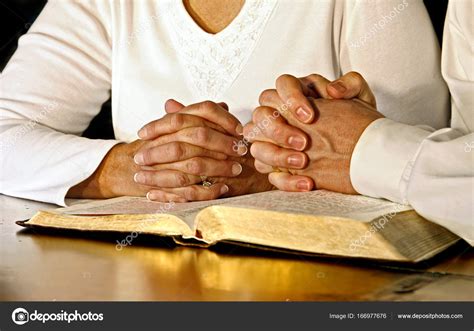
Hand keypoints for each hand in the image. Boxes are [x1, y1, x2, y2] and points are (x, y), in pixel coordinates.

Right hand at [68, 100, 247, 200]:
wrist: (126, 165)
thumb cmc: (158, 145)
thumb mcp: (177, 126)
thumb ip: (199, 117)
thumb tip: (223, 106)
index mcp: (173, 121)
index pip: (201, 110)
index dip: (223, 119)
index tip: (241, 129)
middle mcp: (166, 137)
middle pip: (198, 136)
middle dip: (224, 144)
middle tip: (242, 150)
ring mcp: (161, 161)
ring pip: (194, 163)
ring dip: (219, 167)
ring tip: (236, 170)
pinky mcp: (161, 184)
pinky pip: (187, 189)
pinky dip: (207, 189)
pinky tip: (223, 188)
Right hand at [245, 72, 382, 192]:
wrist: (362, 149)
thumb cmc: (356, 120)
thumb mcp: (361, 99)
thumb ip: (352, 84)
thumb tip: (333, 90)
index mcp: (297, 93)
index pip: (282, 85)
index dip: (290, 99)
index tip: (309, 116)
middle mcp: (280, 114)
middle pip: (260, 115)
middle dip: (279, 130)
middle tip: (303, 142)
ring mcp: (273, 140)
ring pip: (256, 144)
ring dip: (276, 155)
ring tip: (302, 162)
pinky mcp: (276, 164)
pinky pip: (268, 172)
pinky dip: (285, 180)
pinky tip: (306, 182)